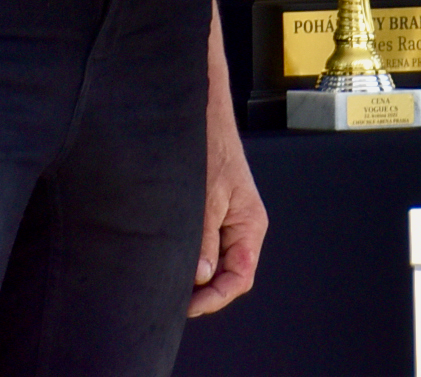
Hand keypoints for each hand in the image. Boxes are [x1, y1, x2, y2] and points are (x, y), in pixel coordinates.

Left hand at [191, 98, 266, 315]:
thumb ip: (205, 238)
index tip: (189, 306)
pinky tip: (171, 259)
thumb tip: (201, 276)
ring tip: (169, 281)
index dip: (216, 298)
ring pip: (214, 262)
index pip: (240, 277)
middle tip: (173, 298)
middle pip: (228, 274)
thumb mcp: (207, 197)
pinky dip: (190, 256)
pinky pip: (205, 245)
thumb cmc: (211, 147)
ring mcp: (227, 221)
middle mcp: (242, 227)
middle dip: (203, 290)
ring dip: (195, 274)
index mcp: (250, 225)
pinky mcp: (212, 213)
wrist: (202, 113)